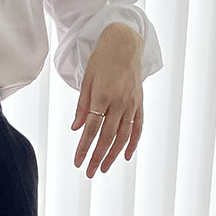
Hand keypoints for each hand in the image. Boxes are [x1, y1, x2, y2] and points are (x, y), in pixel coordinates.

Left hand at [71, 23, 144, 177]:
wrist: (124, 43)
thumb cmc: (101, 60)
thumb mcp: (86, 80)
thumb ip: (82, 106)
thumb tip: (76, 128)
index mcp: (102, 96)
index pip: (91, 129)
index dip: (84, 148)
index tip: (78, 162)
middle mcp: (119, 102)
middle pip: (107, 137)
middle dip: (97, 157)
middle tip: (89, 173)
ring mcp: (131, 103)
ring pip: (123, 135)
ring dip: (113, 154)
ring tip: (105, 168)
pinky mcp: (139, 102)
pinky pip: (138, 126)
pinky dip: (133, 142)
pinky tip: (126, 156)